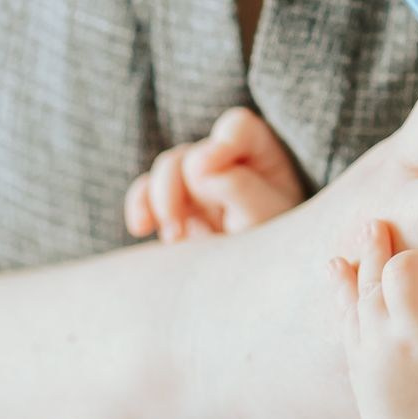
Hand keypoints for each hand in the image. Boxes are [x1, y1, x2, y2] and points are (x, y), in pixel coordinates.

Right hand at [127, 108, 303, 240]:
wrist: (262, 290)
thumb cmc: (278, 247)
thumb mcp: (267, 216)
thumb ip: (239, 186)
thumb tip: (199, 167)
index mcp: (262, 153)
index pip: (236, 128)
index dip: (219, 144)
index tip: (202, 172)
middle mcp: (229, 161)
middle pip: (190, 153)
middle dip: (177, 186)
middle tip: (178, 225)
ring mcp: (201, 183)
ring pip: (166, 170)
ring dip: (160, 200)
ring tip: (174, 237)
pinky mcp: (179, 205)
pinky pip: (147, 192)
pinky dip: (140, 206)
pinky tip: (141, 227)